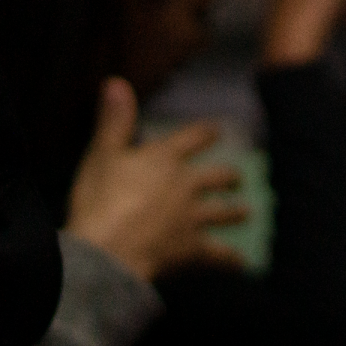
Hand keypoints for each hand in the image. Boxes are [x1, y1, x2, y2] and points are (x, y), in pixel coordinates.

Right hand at [64, 78, 244, 281]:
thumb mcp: (101, 154)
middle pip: (218, 177)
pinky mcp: (195, 249)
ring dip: (237, 212)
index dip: (206, 133)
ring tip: (246, 212)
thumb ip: (114, 120)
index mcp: (164, 159)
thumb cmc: (99, 199)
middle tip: (237, 178)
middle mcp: (186, 185)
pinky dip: (231, 260)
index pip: (194, 138)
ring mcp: (194, 218)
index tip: (217, 130)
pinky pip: (220, 255)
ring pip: (225, 213)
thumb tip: (117, 81)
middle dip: (229, 177)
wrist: (108, 248)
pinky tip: (241, 263)